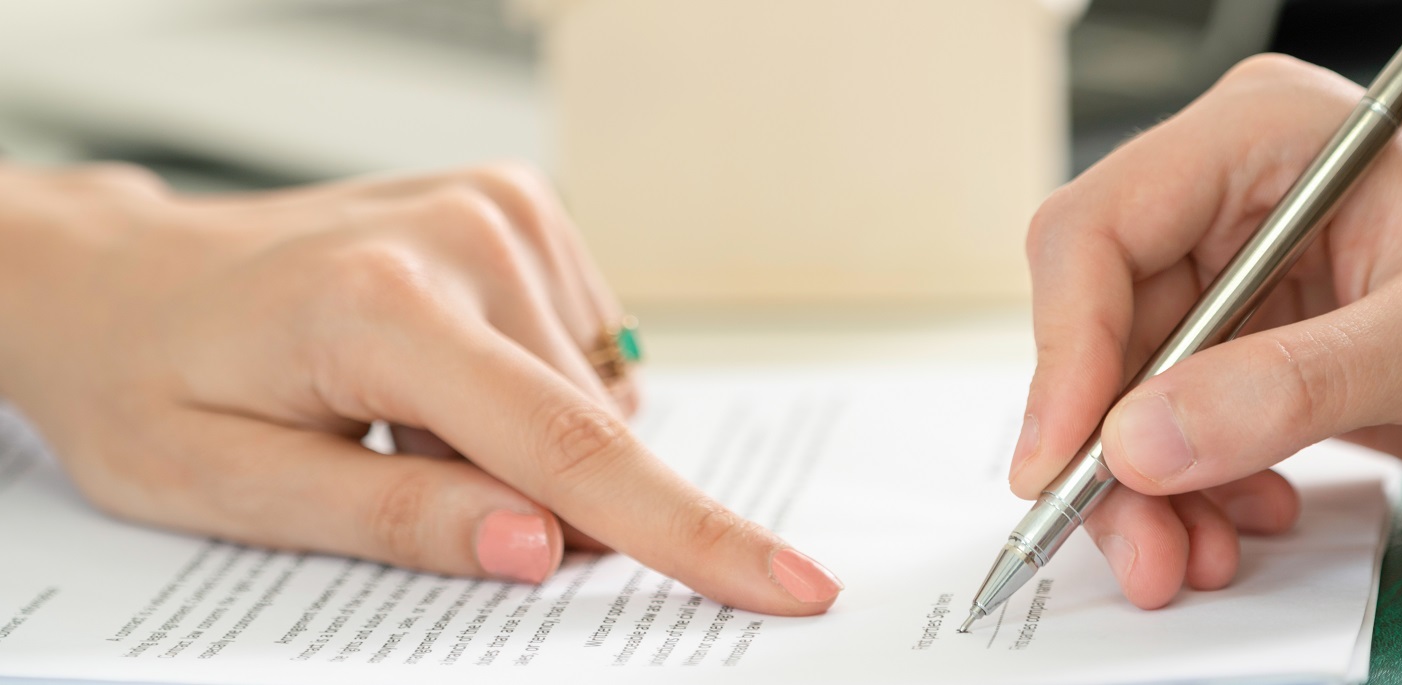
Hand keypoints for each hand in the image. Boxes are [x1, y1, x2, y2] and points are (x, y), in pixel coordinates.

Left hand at [0, 162, 841, 613]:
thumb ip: (397, 520)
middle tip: (409, 483)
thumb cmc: (151, 383)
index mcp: (385, 307)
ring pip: (597, 393)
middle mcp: (466, 234)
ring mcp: (499, 208)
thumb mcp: (233, 490)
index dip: (689, 534)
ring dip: (529, 440)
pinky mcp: (518, 205)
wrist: (118, 282)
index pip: (568, 447)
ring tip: (405, 419)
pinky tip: (440, 371)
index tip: (790, 581)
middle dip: (545, 500)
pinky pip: (584, 346)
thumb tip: (541, 550)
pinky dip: (531, 386)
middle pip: (591, 429)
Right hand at [1012, 54, 1401, 608]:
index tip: (1069, 452)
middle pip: (1101, 326)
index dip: (1069, 345)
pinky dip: (1190, 491)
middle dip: (1109, 443)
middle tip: (1134, 536)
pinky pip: (1175, 429)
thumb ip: (1294, 386)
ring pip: (1128, 393)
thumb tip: (1147, 437)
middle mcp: (1236, 207)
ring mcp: (1245, 286)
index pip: (1102, 231)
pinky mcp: (1258, 357)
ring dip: (1146, 486)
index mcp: (1265, 142)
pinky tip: (1241, 517)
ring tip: (1190, 552)